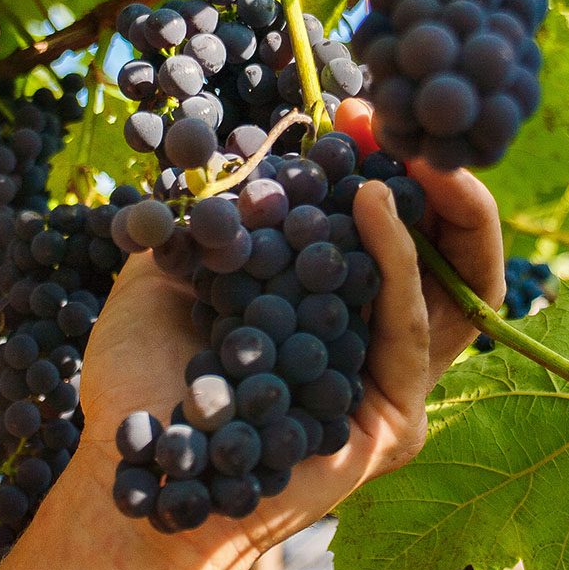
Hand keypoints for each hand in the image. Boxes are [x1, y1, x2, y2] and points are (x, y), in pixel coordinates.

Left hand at [79, 139, 503, 561]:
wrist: (125, 459)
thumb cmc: (136, 373)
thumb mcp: (163, 271)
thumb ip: (203, 220)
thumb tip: (224, 152)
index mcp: (321, 305)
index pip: (375, 230)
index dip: (375, 166)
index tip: (351, 109)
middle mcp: (362, 340)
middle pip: (433, 256)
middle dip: (425, 182)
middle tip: (398, 121)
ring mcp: (382, 383)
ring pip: (443, 290)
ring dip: (428, 209)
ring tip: (395, 148)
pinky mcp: (390, 422)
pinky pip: (408, 333)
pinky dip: (396, 262)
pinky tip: (368, 204)